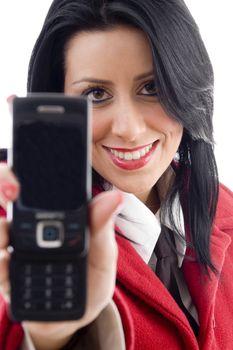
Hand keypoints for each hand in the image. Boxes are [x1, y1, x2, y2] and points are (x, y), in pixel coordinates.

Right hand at [0, 163, 122, 349]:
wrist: (74, 317)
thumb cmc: (91, 280)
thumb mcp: (103, 254)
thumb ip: (103, 227)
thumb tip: (116, 197)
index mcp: (59, 215)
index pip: (42, 184)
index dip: (32, 169)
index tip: (31, 163)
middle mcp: (33, 227)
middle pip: (10, 196)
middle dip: (4, 183)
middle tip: (13, 189)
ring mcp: (17, 249)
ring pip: (0, 227)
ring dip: (0, 227)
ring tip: (7, 232)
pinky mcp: (8, 274)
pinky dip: (1, 260)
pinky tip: (8, 261)